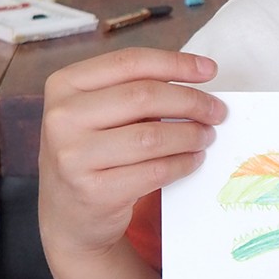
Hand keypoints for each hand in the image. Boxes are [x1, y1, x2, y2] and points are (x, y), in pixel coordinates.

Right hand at [37, 47, 225, 266]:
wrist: (68, 216)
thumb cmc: (93, 152)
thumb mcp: (97, 112)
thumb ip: (134, 91)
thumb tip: (199, 81)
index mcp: (64, 85)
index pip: (129, 62)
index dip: (176, 63)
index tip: (210, 70)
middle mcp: (61, 117)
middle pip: (144, 96)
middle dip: (191, 101)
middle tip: (217, 111)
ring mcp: (73, 156)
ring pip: (152, 136)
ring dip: (190, 135)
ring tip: (207, 136)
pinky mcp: (94, 192)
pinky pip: (154, 171)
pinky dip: (182, 163)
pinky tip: (193, 160)